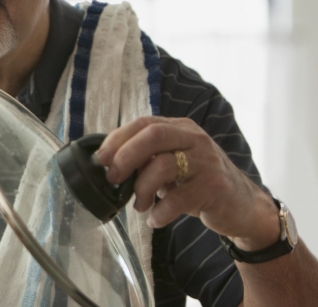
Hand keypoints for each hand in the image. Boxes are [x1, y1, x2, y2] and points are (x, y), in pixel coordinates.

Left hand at [96, 117, 279, 249]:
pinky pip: (178, 199)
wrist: (241, 206)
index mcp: (180, 129)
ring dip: (142, 189)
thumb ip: (146, 159)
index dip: (117, 139)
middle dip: (125, 157)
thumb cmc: (197, 183)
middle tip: (113, 179)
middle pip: (153, 135)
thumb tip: (108, 165)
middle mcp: (194, 139)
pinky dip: (160, 213)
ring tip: (140, 204)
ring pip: (163, 165)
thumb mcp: (172, 164)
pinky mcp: (214, 187)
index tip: (101, 159)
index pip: (143, 123)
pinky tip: (156, 219)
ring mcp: (207, 162)